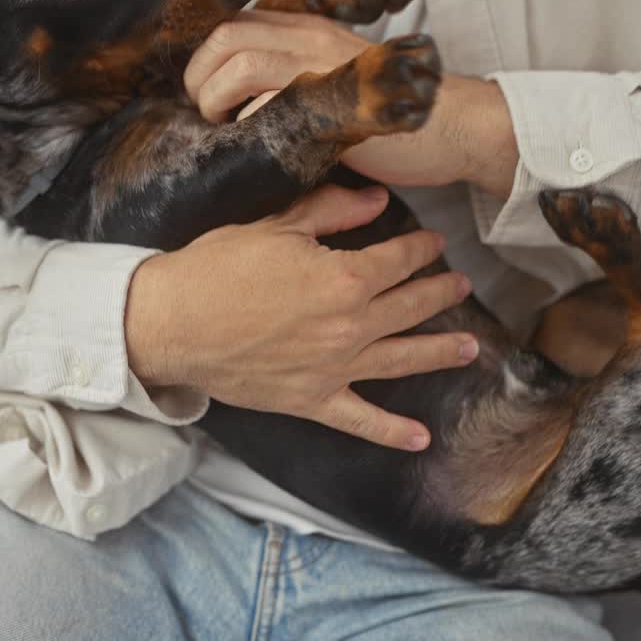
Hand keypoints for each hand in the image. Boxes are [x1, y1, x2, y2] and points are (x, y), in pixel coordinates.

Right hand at [126, 185, 479, 451]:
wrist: (172, 323)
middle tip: (460, 286)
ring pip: (401, 359)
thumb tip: (377, 201)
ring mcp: (334, 368)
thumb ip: (332, 211)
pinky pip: (360, 419)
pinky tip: (421, 439)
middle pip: (409, 307)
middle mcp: (350, 326)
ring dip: (438, 353)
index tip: (434, 245)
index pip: (397, 260)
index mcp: (344, 278)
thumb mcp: (276, 225)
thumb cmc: (217, 269)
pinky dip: (391, 432)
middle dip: (439, 293)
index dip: (420, 249)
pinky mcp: (312, 400)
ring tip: (469, 350)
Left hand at [184, 11, 519, 196]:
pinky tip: (258, 148)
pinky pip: (266, 104)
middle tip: (208, 116)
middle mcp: (310, 39)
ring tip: (228, 131)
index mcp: (308, 32)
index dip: (207, 61)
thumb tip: (243, 109)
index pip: (235, 26)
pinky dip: (249, 127)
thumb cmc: (394, 118)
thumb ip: (294, 85)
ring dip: (218, 101)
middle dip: (201, 79)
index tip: (207, 96)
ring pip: (239, 64)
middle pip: (226, 38)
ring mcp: (321, 67)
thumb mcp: (338, 86)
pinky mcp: (329, 101)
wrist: (452, 127)